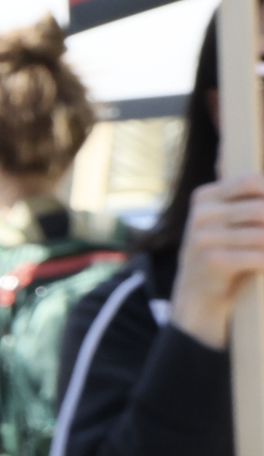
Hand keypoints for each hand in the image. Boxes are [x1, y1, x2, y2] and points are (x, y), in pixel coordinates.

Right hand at [171, 172, 263, 348]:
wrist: (197, 299)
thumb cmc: (222, 255)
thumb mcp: (223, 221)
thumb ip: (238, 197)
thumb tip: (230, 156)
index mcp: (205, 196)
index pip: (251, 181)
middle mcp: (201, 213)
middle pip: (260, 209)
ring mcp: (202, 238)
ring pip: (262, 234)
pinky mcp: (211, 261)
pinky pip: (257, 256)